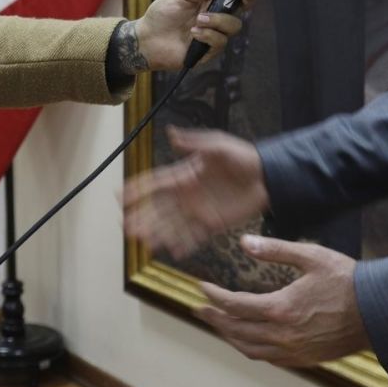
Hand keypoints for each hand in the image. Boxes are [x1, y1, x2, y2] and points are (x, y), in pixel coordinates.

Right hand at [122, 126, 268, 255]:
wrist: (268, 176)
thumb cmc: (243, 157)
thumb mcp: (218, 145)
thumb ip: (194, 143)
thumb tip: (171, 134)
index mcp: (184, 174)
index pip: (155, 183)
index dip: (137, 189)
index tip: (119, 196)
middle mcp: (187, 194)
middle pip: (159, 208)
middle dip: (142, 218)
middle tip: (125, 227)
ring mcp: (198, 210)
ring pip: (172, 224)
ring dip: (157, 233)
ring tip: (143, 243)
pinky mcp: (213, 223)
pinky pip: (194, 235)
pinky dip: (184, 244)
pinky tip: (174, 252)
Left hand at [131, 0, 256, 70]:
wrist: (147, 38)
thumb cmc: (161, 15)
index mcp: (211, 0)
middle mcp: (216, 17)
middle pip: (245, 8)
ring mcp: (214, 34)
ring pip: (234, 26)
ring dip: (217, 21)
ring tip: (198, 20)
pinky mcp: (209, 50)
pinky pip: (220, 42)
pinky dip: (207, 35)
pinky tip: (193, 33)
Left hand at [195, 234, 369, 366]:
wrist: (379, 312)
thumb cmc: (347, 280)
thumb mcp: (311, 256)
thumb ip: (275, 249)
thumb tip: (244, 242)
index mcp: (280, 308)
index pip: (234, 305)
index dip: (214, 296)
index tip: (201, 286)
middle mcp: (282, 335)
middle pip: (235, 330)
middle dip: (214, 318)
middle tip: (199, 308)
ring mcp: (293, 351)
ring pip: (248, 348)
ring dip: (229, 336)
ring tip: (217, 324)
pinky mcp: (304, 359)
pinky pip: (267, 358)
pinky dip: (250, 348)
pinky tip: (247, 339)